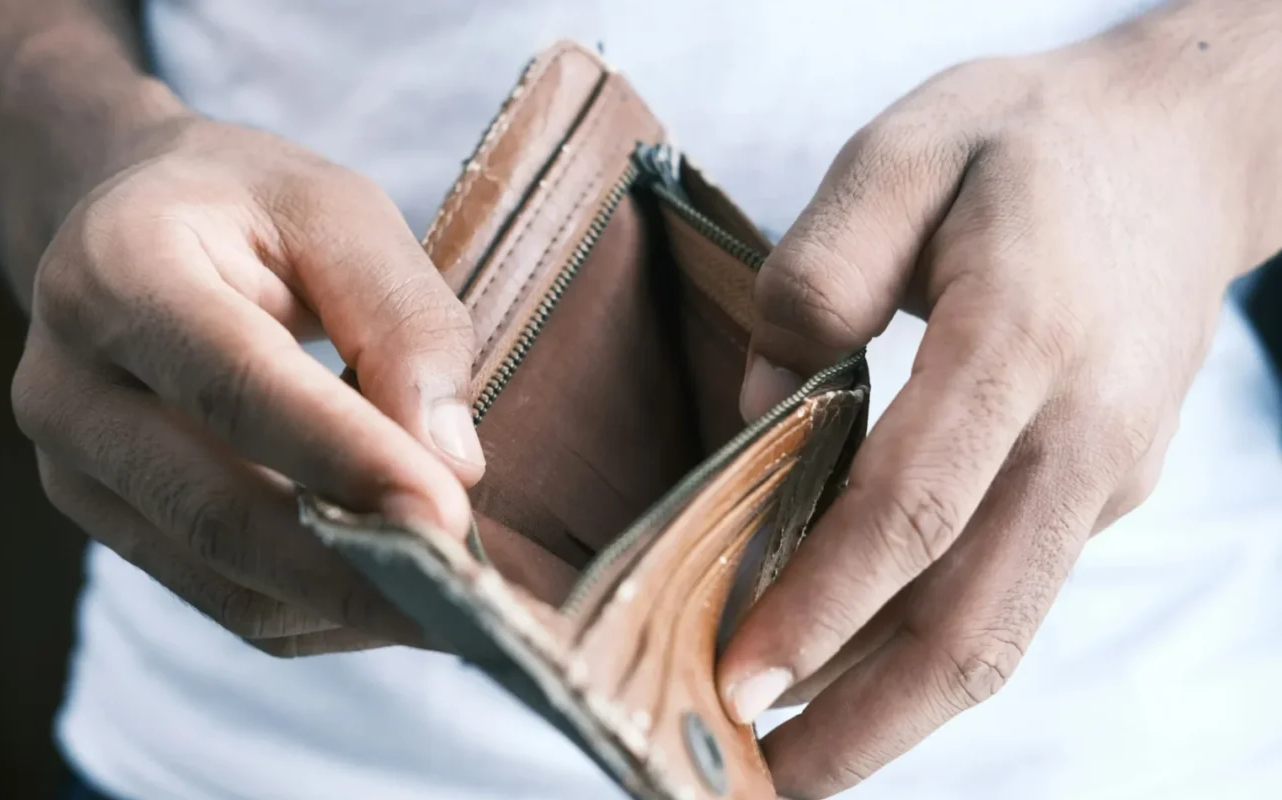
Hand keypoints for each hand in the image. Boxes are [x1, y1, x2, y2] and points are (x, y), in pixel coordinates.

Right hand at [13, 117, 499, 655]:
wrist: (125, 226)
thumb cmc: (247, 209)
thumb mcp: (339, 212)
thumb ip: (402, 320)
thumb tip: (452, 463)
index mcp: (118, 269)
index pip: (235, 385)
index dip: (344, 459)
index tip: (448, 515)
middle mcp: (68, 382)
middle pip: (216, 511)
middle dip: (353, 567)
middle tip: (469, 596)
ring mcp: (71, 468)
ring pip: (221, 579)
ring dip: (346, 604)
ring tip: (452, 603)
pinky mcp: (104, 524)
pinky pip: (222, 601)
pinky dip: (318, 612)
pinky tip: (392, 592)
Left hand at [719, 5, 1281, 795]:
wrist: (1178, 151)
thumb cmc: (1021, 146)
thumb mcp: (903, 152)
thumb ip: (819, 274)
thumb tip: (760, 408)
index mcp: (1022, 337)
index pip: (916, 507)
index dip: (824, 605)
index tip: (737, 677)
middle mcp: (1079, 431)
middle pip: (975, 619)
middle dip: (863, 720)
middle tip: (755, 782)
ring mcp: (1102, 473)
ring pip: (1001, 628)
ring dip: (896, 712)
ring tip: (794, 760)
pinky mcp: (1101, 491)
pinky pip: (1008, 588)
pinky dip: (927, 648)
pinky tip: (849, 666)